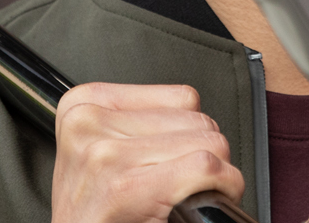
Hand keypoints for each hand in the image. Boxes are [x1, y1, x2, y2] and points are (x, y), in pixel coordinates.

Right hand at [52, 82, 245, 222]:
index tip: (183, 158)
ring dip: (217, 172)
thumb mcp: (99, 148)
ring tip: (191, 191)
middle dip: (206, 153)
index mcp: (84, 105)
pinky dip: (224, 184)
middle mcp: (90, 124)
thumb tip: (195, 118)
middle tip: (189, 182)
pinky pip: (205, 167)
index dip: (192, 133)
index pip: (180, 99)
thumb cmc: (93, 209)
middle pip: (197, 121)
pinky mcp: (124, 187)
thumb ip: (138, 122)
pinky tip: (208, 198)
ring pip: (208, 143)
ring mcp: (106, 154)